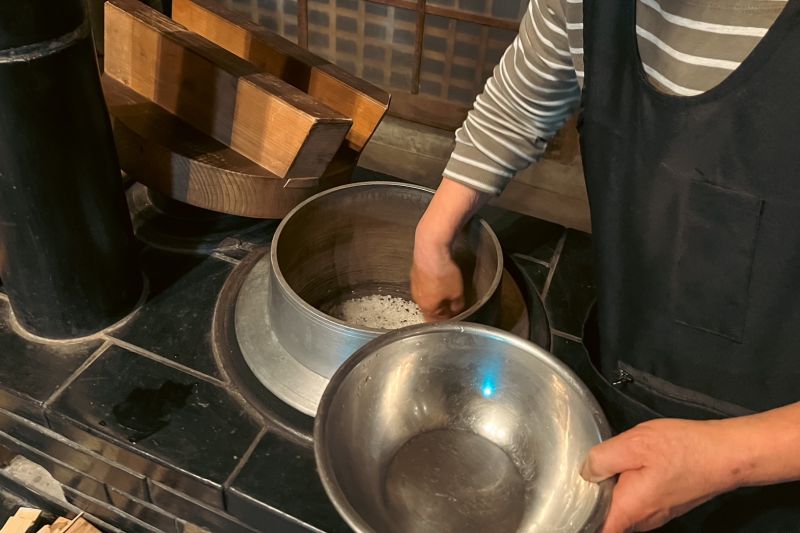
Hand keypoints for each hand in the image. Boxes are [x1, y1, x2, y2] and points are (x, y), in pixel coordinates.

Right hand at [410, 239, 464, 321]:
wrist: (430, 251)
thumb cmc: (443, 274)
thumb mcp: (456, 292)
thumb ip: (457, 303)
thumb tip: (456, 308)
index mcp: (427, 307)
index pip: (434, 321)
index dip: (445, 320)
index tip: (453, 316)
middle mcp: (418, 299)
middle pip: (429, 309)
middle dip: (440, 309)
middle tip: (451, 304)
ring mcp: (414, 286)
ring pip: (425, 297)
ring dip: (435, 297)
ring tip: (446, 291)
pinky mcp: (414, 274)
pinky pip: (423, 286)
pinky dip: (430, 287)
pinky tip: (438, 280)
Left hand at [581, 418, 738, 531]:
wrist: (727, 453)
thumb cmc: (682, 448)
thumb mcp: (634, 444)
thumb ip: (602, 460)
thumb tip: (585, 473)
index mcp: (629, 509)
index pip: (598, 530)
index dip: (579, 521)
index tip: (567, 506)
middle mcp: (643, 519)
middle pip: (607, 519)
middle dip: (592, 501)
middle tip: (578, 476)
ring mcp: (656, 513)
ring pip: (622, 509)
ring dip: (611, 492)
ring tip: (600, 468)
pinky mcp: (666, 503)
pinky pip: (637, 502)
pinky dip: (626, 488)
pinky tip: (625, 466)